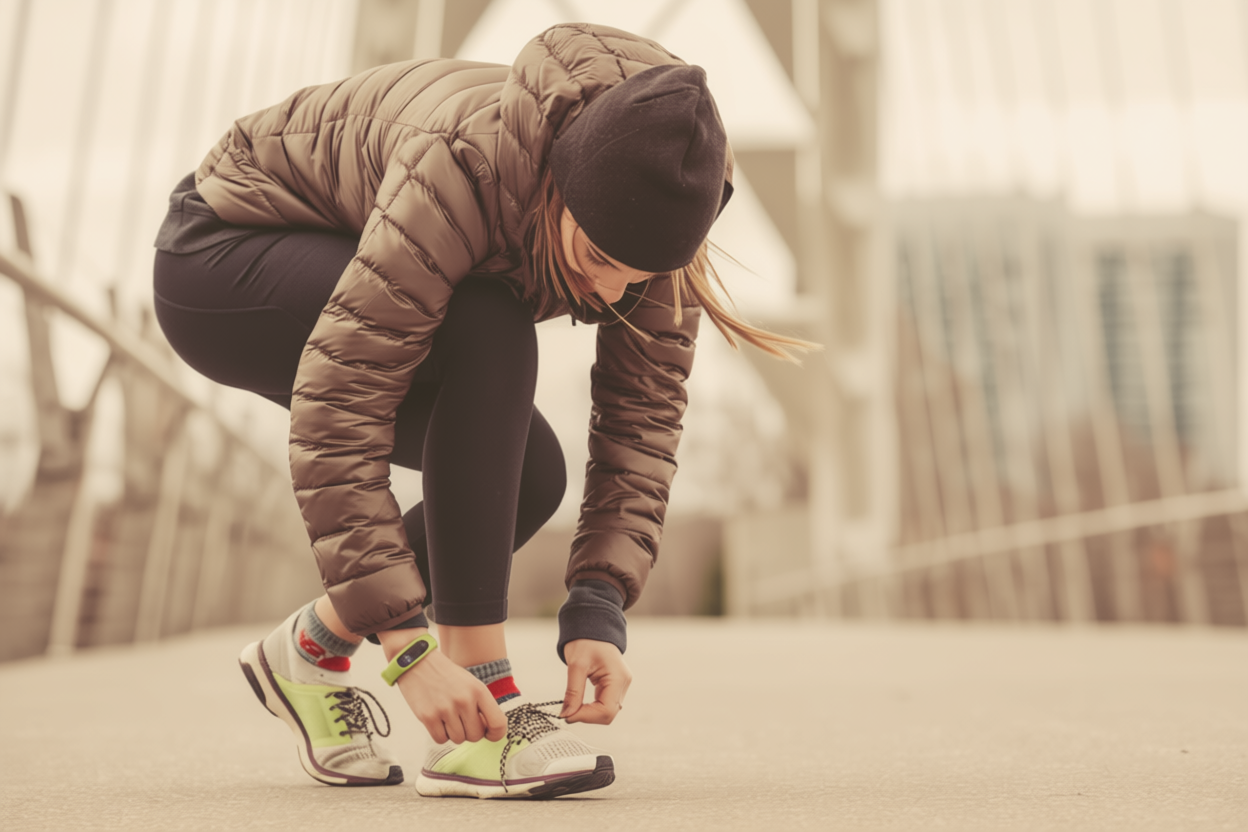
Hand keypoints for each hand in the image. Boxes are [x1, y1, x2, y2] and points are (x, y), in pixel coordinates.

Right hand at [377, 629, 505, 743]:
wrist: (417, 662)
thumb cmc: (446, 675)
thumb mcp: (471, 683)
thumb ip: (481, 705)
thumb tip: (488, 732)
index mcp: (479, 690)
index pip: (498, 723)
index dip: (495, 734)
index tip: (489, 734)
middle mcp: (464, 700)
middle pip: (476, 736)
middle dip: (470, 732)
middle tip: (462, 720)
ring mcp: (446, 709)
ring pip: (458, 740)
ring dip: (454, 733)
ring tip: (448, 717)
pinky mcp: (428, 717)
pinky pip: (441, 740)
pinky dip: (440, 734)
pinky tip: (437, 720)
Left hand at [560, 639, 631, 724]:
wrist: (592, 625)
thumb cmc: (585, 640)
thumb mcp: (576, 665)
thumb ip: (573, 692)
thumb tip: (566, 714)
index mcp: (618, 677)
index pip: (606, 710)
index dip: (586, 716)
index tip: (566, 715)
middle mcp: (623, 683)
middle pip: (609, 714)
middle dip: (587, 716)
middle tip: (567, 713)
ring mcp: (620, 685)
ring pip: (607, 712)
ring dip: (589, 714)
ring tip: (572, 707)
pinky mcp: (614, 686)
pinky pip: (605, 704)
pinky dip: (592, 708)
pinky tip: (579, 703)